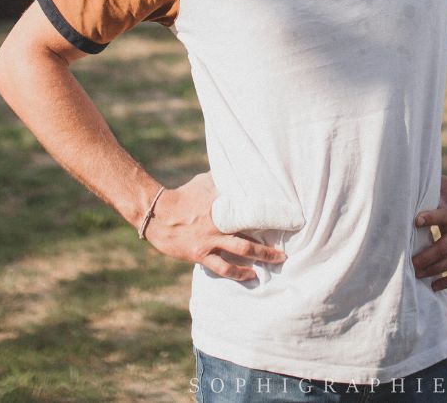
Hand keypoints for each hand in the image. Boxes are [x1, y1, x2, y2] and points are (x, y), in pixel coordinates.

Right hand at [142, 172, 285, 281]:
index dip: (271, 219)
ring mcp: (210, 241)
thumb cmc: (183, 195)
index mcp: (223, 206)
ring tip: (274, 263)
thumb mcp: (205, 182)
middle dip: (269, 248)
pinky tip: (250, 275)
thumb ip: (223, 180)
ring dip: (260, 260)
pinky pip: (223, 268)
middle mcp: (220, 225)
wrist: (158, 213)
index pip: (253, 213)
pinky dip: (238, 273)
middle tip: (284, 253)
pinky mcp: (200, 255)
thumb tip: (239, 170)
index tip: (288, 223)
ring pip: (241, 253)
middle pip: (251, 237)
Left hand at [411, 176, 446, 291]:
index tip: (415, 221)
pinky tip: (436, 286)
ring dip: (435, 270)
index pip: (441, 215)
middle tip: (411, 264)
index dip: (429, 218)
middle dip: (426, 257)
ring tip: (419, 275)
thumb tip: (409, 176)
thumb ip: (431, 184)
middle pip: (444, 247)